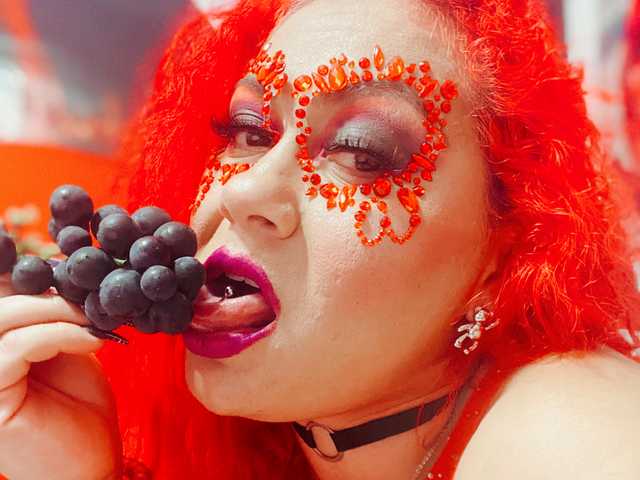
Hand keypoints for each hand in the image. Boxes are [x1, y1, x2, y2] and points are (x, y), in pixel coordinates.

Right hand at [0, 275, 121, 479]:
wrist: (90, 463)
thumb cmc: (79, 409)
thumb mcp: (66, 350)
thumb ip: (52, 319)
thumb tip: (57, 275)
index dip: (18, 273)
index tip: (63, 266)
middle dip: (46, 292)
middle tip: (91, 297)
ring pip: (4, 320)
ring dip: (56, 310)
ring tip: (95, 319)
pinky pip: (19, 346)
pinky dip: (60, 334)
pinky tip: (93, 339)